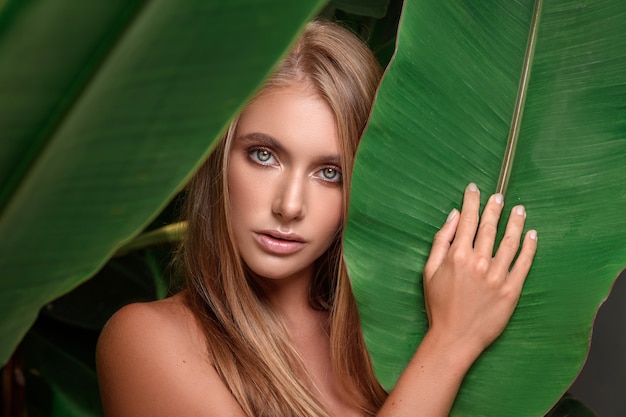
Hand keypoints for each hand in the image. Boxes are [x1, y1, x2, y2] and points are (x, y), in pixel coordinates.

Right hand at [423, 183, 536, 356]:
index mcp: (457, 255)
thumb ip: (441, 241)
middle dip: (494, 208)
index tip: (474, 189)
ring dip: (515, 222)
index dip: (472, 201)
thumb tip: (453, 217)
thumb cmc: (438, 305)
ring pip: (510, 241)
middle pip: (490, 227)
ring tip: (519, 209)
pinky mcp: (511, 290)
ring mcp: (497, 275)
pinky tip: (531, 234)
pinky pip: (524, 263)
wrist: (454, 337)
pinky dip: (529, 246)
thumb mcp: (429, 271)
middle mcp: (479, 262)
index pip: (468, 220)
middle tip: (499, 196)